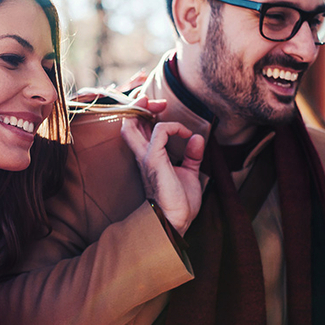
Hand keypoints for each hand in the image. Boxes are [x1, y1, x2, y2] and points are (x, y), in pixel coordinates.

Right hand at [120, 114, 204, 235]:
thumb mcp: (189, 174)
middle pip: (128, 122)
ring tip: (161, 106)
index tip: (161, 107)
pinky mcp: (154, 159)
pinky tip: (185, 133)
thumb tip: (197, 138)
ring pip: (132, 123)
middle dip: (139, 106)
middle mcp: (142, 155)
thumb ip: (191, 156)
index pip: (137, 128)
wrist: (175, 221)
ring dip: (146, 108)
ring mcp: (145, 157)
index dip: (144, 113)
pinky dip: (173, 127)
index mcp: (148, 158)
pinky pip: (160, 131)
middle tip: (158, 103)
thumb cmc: (180, 203)